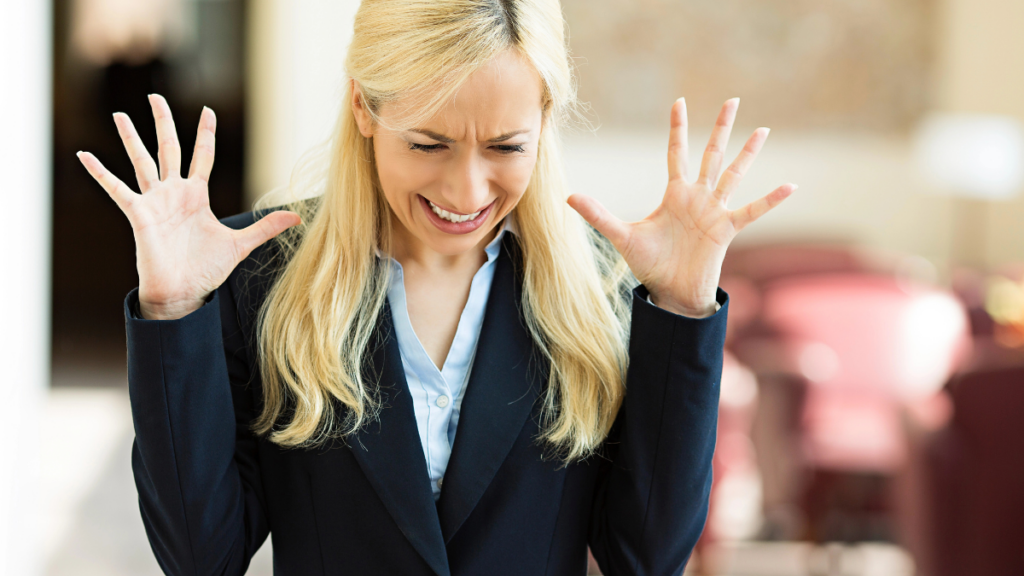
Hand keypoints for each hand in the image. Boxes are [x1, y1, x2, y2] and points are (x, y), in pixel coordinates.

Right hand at [78, 94, 300, 319]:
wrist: (184, 292)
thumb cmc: (207, 270)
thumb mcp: (241, 244)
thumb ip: (266, 227)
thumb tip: (297, 218)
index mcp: (197, 195)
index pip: (202, 155)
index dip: (205, 133)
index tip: (208, 111)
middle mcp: (174, 193)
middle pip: (168, 147)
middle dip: (163, 121)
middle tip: (155, 95)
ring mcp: (154, 201)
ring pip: (142, 160)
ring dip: (130, 137)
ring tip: (120, 113)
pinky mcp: (138, 214)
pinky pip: (117, 189)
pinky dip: (100, 172)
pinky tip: (85, 155)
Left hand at [567, 98, 795, 317]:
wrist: (671, 292)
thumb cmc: (650, 264)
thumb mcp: (621, 236)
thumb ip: (598, 215)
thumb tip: (569, 197)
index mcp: (675, 194)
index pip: (677, 153)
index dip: (678, 128)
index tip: (679, 102)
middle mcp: (698, 197)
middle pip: (711, 154)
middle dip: (721, 127)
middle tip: (733, 100)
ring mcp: (715, 211)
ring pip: (734, 173)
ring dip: (748, 152)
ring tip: (763, 129)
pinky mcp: (727, 229)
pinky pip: (752, 210)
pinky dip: (770, 199)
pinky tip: (790, 185)